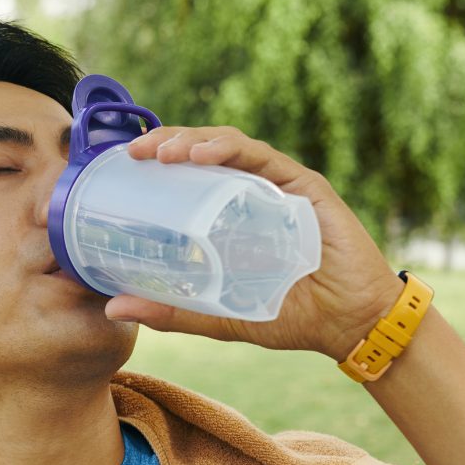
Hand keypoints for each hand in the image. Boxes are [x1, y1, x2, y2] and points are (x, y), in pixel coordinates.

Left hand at [103, 125, 404, 359]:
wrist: (350, 324)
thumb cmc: (291, 317)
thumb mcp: (220, 316)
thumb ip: (173, 311)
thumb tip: (114, 308)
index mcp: (232, 214)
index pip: (189, 175)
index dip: (156, 164)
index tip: (122, 167)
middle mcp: (253, 191)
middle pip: (204, 151)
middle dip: (166, 142)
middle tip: (134, 153)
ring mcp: (279, 185)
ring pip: (229, 145)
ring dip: (192, 140)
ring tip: (162, 151)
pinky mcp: (304, 185)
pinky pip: (262, 157)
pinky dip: (229, 150)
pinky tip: (202, 155)